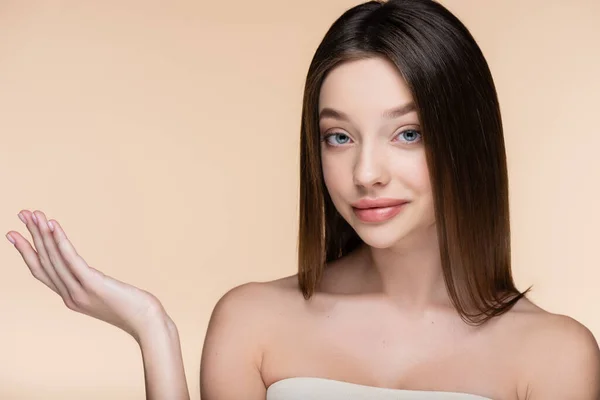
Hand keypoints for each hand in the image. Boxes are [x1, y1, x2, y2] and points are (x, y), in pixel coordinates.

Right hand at [6, 210, 167, 341]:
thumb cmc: (134, 308)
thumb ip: (94, 287)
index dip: (27, 253)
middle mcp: (70, 296)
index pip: (42, 272)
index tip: (15, 234)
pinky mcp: (93, 285)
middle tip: (21, 214)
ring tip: (34, 214)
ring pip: (54, 259)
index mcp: (71, 298)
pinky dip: (60, 242)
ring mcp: (80, 292)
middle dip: (31, 236)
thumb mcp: (107, 296)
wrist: (147, 323)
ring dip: (42, 234)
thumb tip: (92, 276)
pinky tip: (53, 226)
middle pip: (44, 262)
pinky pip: (72, 260)